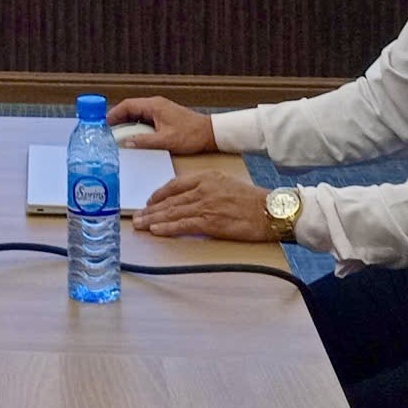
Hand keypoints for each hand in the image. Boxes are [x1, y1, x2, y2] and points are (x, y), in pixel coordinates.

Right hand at [104, 95, 217, 153]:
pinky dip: (137, 126)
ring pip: (137, 114)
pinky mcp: (164, 117)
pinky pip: (145, 118)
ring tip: (118, 136)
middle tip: (108, 132)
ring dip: (128, 123)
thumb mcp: (166, 141)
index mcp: (154, 106)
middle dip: (118, 119)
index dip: (114, 114)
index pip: (127, 105)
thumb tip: (125, 143)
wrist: (210, 134)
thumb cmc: (191, 135)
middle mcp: (156, 105)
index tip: (104, 124)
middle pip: (131, 108)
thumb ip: (144, 142)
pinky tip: (134, 137)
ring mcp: (160, 110)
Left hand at [133, 170, 274, 241]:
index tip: (149, 201)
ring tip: (139, 224)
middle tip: (136, 215)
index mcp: (207, 177)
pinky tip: (156, 230)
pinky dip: (167, 228)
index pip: (175, 184)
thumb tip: (189, 200)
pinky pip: (183, 225)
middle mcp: (203, 189)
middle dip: (150, 209)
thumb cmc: (252, 200)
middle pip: (170, 199)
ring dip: (153, 219)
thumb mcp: (226, 184)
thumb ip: (206, 188)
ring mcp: (206, 205)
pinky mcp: (211, 222)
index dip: (159, 194)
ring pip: (172, 212)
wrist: (271, 210)